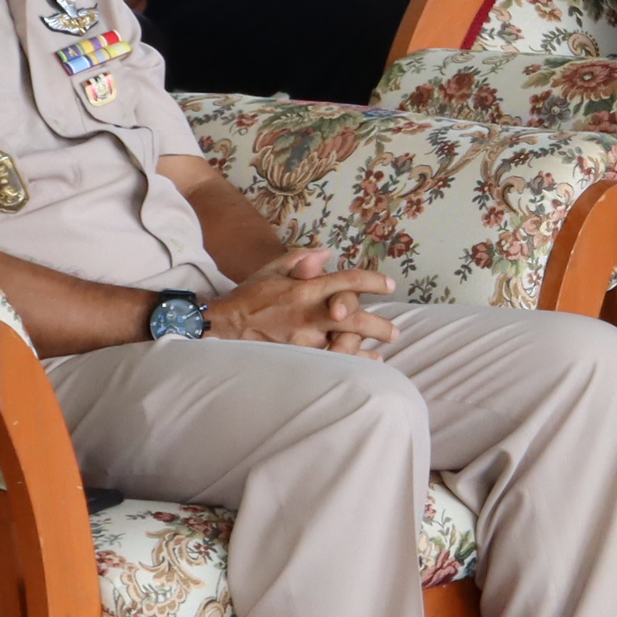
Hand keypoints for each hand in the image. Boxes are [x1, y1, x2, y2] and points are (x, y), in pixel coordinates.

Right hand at [205, 247, 397, 353]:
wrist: (222, 327)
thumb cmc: (248, 297)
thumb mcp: (272, 269)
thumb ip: (301, 258)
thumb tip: (327, 253)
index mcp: (304, 290)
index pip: (347, 282)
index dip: (372, 282)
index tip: (389, 286)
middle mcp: (308, 315)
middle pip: (355, 319)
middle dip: (379, 325)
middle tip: (394, 331)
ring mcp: (303, 340)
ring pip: (345, 345)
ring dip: (366, 347)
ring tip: (382, 348)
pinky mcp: (297, 359)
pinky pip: (331, 363)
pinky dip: (351, 362)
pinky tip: (365, 363)